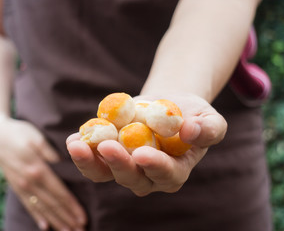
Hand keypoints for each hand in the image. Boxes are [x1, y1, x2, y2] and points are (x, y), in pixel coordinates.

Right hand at [0, 117, 86, 230]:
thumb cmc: (20, 133)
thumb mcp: (36, 137)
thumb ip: (49, 151)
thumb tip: (62, 161)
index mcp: (38, 170)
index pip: (59, 193)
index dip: (71, 207)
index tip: (82, 218)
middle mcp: (29, 182)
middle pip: (52, 204)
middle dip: (67, 218)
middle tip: (80, 229)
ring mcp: (22, 186)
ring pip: (41, 208)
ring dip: (55, 221)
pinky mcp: (16, 186)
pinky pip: (28, 205)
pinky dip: (37, 216)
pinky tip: (45, 226)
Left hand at [66, 93, 226, 195]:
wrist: (168, 106)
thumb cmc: (192, 115)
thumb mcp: (210, 119)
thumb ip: (208, 129)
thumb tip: (191, 131)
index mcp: (174, 172)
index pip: (166, 174)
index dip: (155, 166)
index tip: (143, 153)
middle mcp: (147, 176)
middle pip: (131, 177)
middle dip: (118, 164)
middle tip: (107, 146)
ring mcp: (125, 167)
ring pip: (105, 173)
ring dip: (90, 162)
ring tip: (77, 145)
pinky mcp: (108, 155)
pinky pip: (93, 159)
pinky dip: (82, 152)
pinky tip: (73, 139)